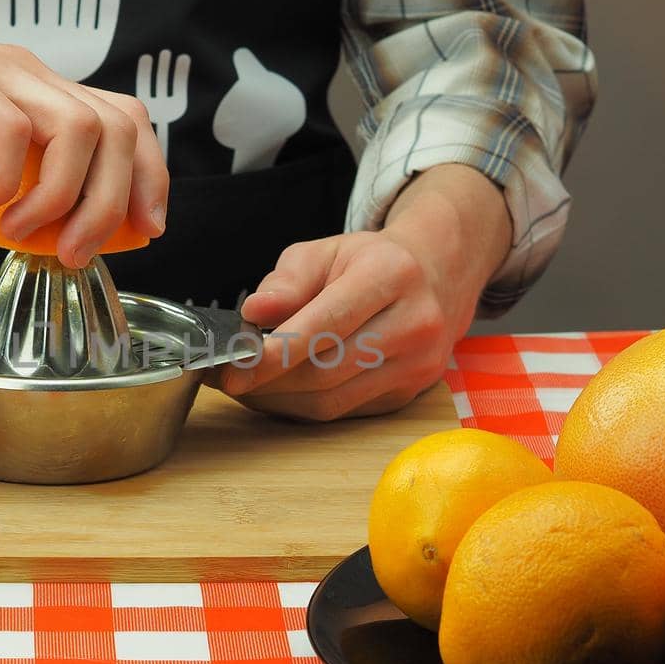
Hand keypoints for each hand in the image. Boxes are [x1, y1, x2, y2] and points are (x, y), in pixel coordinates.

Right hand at [0, 0, 165, 268]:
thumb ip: (7, 186)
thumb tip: (52, 234)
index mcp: (35, 95)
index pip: (127, 123)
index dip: (148, 179)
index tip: (142, 233)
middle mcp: (25, 77)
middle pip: (117, 129)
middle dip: (111, 204)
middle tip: (73, 252)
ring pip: (76, 129)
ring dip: (59, 199)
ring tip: (19, 236)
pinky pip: (7, 132)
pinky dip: (0, 185)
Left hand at [215, 163, 511, 420]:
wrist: (438, 275)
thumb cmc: (370, 262)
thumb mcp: (326, 251)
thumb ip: (288, 280)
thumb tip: (254, 311)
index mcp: (392, 275)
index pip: (326, 324)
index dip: (274, 353)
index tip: (232, 367)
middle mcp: (414, 323)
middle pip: (326, 371)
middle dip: (267, 382)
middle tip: (226, 378)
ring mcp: (417, 365)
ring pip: (332, 401)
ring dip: (278, 400)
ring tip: (244, 386)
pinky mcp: (409, 393)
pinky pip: (343, 412)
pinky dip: (301, 407)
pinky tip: (277, 392)